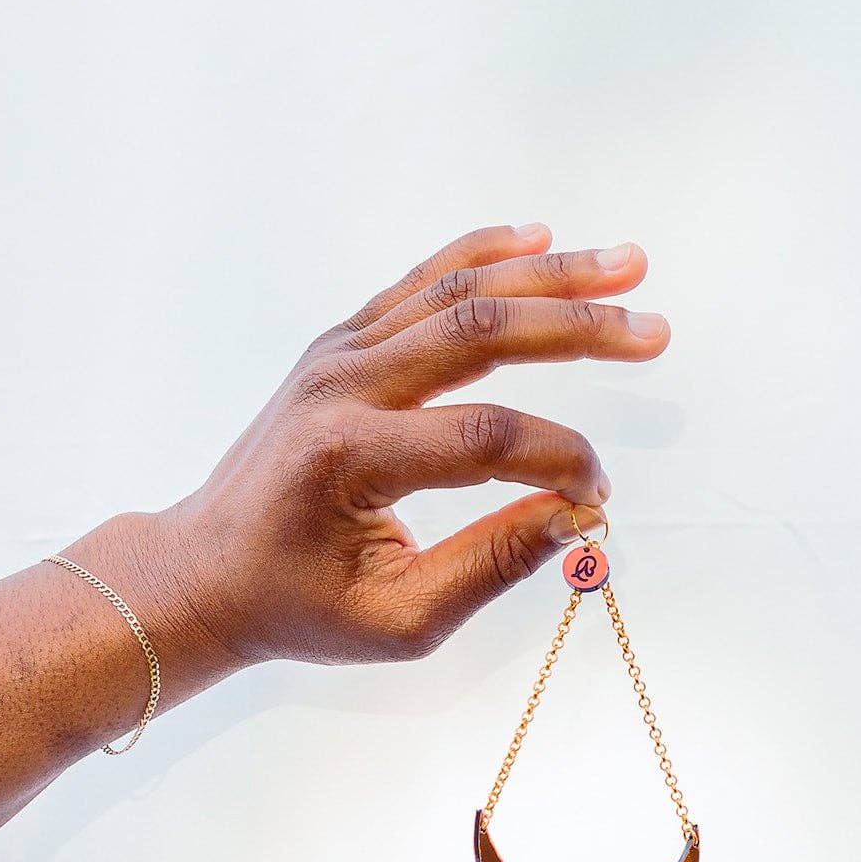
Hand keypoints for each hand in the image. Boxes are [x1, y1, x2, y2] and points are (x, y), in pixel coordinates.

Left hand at [87, 223, 668, 688]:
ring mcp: (337, 354)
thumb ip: (489, 567)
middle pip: (478, 333)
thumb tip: (575, 519)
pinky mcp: (341, 344)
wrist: (206, 569)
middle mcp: (341, 387)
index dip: (557, 459)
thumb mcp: (398, 621)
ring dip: (549, 276)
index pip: (482, 438)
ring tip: (629, 264)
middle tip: (654, 331)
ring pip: (456, 292)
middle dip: (576, 328)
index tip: (597, 497)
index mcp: (349, 458)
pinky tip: (543, 241)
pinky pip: (422, 284)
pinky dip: (483, 255)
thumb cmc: (299, 606)